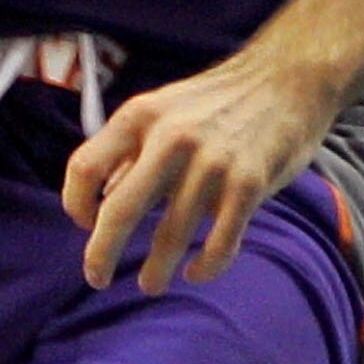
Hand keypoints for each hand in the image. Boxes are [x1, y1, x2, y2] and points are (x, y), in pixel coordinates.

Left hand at [60, 47, 331, 294]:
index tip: (86, 223)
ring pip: (170, 235)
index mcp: (139, 117)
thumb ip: (129, 151)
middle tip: (96, 278)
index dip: (76, 203)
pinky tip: (196, 273)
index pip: (84, 167)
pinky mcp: (249, 184)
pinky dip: (205, 267)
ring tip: (149, 285)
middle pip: (119, 210)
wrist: (287, 78)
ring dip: (155, 271)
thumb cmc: (216, 101)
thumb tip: (98, 198)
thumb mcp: (161, 110)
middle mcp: (170, 139)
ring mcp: (212, 163)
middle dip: (101, 253)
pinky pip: (220, 242)